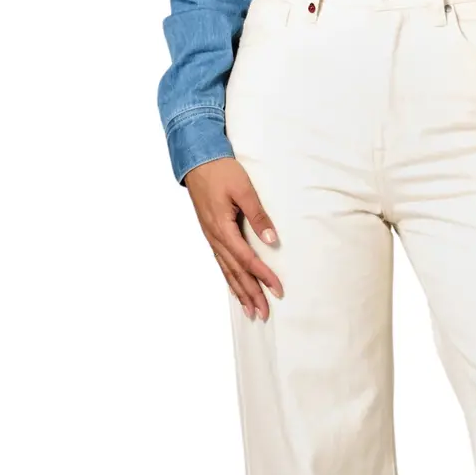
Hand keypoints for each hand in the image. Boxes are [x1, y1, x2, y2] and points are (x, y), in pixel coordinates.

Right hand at [183, 157, 283, 320]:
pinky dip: (229, 279)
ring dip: (240, 291)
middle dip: (251, 293)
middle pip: (236, 272)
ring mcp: (211, 237)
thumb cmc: (221, 172)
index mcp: (223, 228)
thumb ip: (258, 215)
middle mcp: (215, 238)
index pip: (247, 259)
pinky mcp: (211, 234)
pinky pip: (221, 263)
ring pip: (227, 271)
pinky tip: (235, 288)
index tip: (278, 290)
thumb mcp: (243, 190)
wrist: (197, 160)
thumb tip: (272, 239)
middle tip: (264, 313)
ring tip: (250, 310)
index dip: (263, 276)